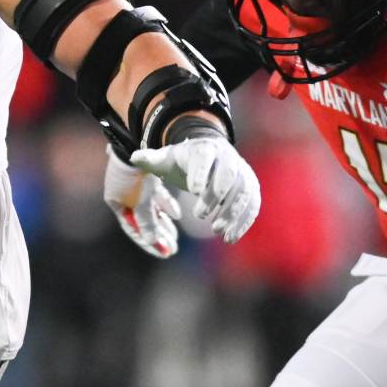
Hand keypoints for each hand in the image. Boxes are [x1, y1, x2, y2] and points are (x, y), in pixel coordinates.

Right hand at [103, 146, 181, 257]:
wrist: (136, 142)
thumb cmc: (135, 174)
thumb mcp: (140, 201)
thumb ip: (146, 222)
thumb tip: (153, 241)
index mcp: (116, 202)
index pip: (133, 228)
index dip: (148, 242)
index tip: (164, 252)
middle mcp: (124, 195)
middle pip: (142, 221)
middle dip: (157, 236)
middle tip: (171, 249)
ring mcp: (135, 186)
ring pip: (150, 210)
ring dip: (163, 224)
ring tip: (175, 238)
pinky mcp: (146, 178)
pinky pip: (156, 196)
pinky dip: (165, 205)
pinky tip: (177, 214)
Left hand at [131, 128, 259, 243]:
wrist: (209, 155)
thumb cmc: (183, 161)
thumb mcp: (166, 159)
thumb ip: (151, 159)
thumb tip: (133, 157)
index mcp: (205, 149)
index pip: (205, 157)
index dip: (201, 172)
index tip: (193, 191)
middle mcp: (227, 158)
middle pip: (228, 174)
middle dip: (216, 195)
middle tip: (201, 216)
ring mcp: (242, 171)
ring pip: (244, 190)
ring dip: (233, 212)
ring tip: (218, 232)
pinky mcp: (250, 186)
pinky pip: (253, 203)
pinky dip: (244, 220)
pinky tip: (232, 237)